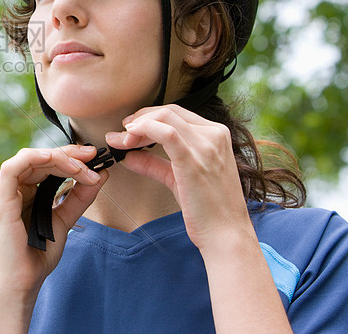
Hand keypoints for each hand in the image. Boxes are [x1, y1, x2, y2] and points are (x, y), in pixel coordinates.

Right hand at [0, 145, 106, 295]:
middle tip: (93, 158)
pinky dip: (36, 158)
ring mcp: (0, 192)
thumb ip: (79, 197)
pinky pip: (14, 167)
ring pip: (29, 158)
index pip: (43, 164)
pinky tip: (57, 161)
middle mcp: (6, 188)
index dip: (68, 157)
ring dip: (59, 158)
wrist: (23, 282)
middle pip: (38, 158)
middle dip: (68, 155)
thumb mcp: (64, 219)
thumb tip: (101, 175)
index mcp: (18, 191)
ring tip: (82, 168)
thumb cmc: (38, 255)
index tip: (94, 158)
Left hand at [104, 104, 250, 251]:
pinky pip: (166, 133)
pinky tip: (129, 140)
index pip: (176, 114)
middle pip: (168, 112)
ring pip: (165, 117)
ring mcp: (206, 146)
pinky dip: (144, 130)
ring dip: (137, 126)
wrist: (226, 235)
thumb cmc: (207, 210)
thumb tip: (128, 156)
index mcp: (215, 135)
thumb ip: (154, 164)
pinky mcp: (194, 160)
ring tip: (122, 140)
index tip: (129, 130)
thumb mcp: (178, 178)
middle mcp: (214, 135)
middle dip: (140, 119)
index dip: (148, 118)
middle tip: (122, 134)